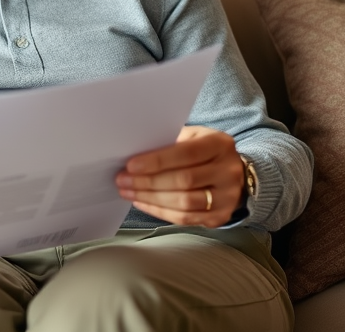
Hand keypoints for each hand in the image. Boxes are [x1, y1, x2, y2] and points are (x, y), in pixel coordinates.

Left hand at [115, 125, 244, 227]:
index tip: (131, 165)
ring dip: (150, 198)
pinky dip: (160, 211)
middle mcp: (228, 172)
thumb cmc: (202, 150)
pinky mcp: (220, 217)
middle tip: (122, 179)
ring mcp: (227, 198)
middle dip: (148, 182)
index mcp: (220, 145)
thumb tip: (134, 154)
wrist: (231, 172)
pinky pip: (185, 218)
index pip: (186, 153)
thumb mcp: (191, 136)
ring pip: (184, 203)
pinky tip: (142, 202)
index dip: (157, 161)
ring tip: (128, 191)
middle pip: (184, 180)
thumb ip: (169, 142)